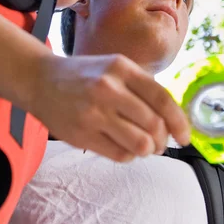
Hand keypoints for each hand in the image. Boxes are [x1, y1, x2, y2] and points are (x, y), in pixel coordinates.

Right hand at [28, 54, 190, 161]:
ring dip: (147, 150)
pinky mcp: (81, 134)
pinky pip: (119, 155)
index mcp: (121, 68)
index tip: (184, 137)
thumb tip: (171, 121)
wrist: (39, 79)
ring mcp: (93, 113)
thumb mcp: (113, 67)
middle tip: (159, 144)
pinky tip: (123, 148)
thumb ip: (141, 88)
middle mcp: (108, 89)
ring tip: (142, 147)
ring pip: (140, 144)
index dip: (179, 122)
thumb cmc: (82, 75)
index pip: (162, 99)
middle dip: (162, 141)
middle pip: (154, 125)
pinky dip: (129, 156)